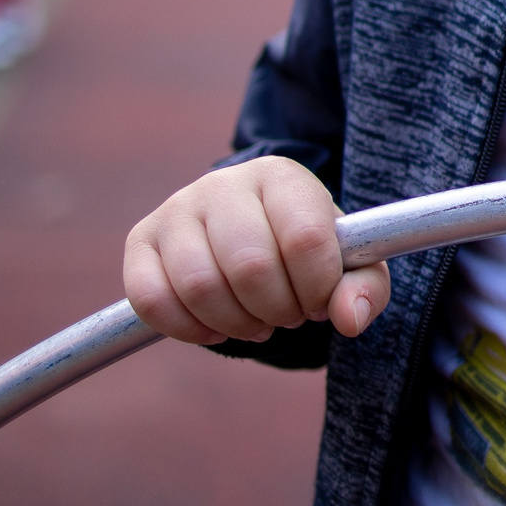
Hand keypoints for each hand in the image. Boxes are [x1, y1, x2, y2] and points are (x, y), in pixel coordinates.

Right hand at [123, 156, 390, 345]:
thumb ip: (364, 288)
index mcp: (281, 176)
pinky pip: (152, 299)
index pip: (304, 239)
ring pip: (200, 287)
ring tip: (256, 320)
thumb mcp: (350, 264)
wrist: (255, 231)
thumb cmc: (308, 250)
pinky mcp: (141, 240)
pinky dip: (189, 329)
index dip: (317, 287)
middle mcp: (223, 182)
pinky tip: (215, 327)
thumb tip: (349, 319)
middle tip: (287, 314)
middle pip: (250, 267)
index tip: (320, 299)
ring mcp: (176, 208)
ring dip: (236, 324)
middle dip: (278, 310)